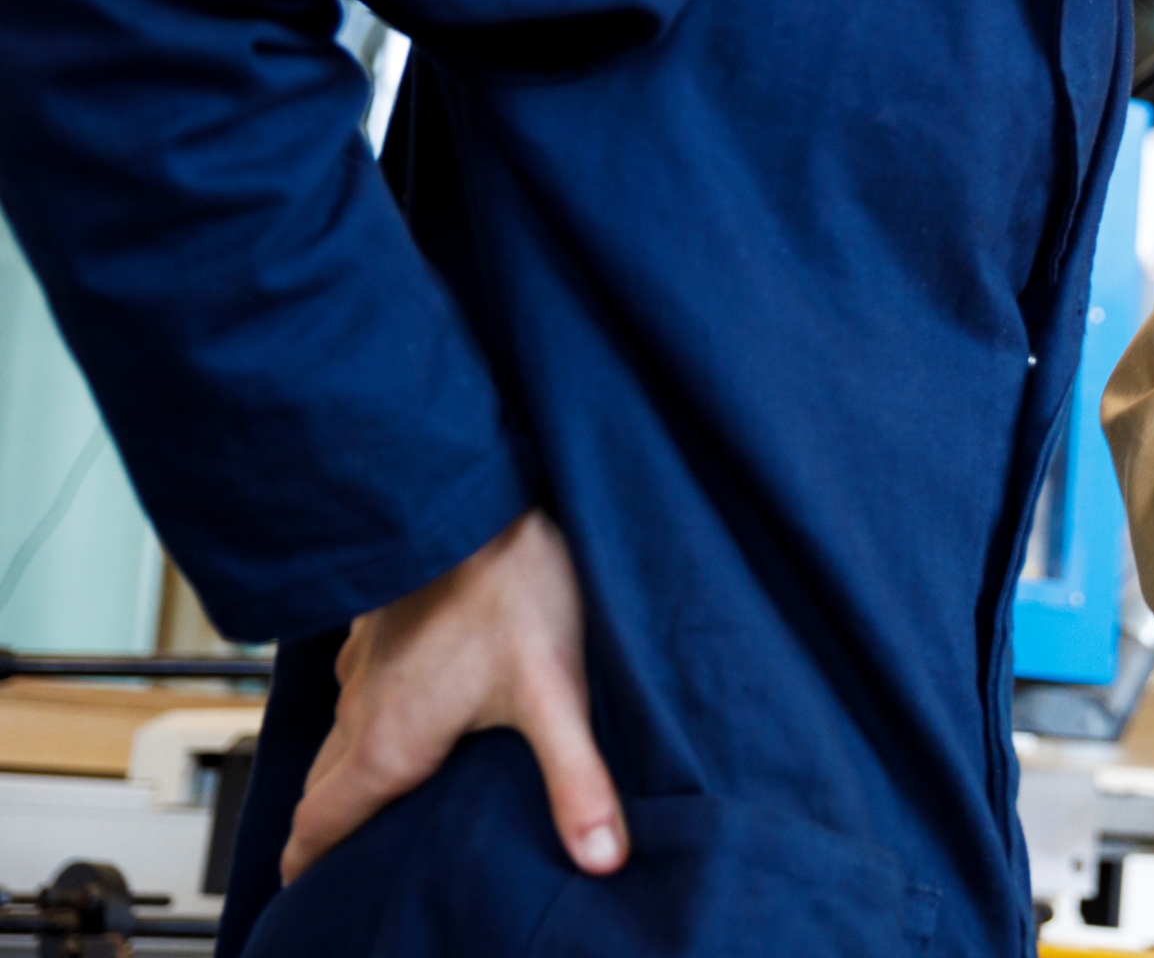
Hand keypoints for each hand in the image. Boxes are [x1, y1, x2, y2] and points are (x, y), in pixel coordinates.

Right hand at [283, 509, 626, 883]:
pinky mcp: (378, 625)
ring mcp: (364, 665)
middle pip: (324, 790)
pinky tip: (407, 706)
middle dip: (328, 831)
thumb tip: (601, 857)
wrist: (474, 497)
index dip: (309, 870)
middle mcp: (360, 710)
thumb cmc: (513, 587)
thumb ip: (575, 780)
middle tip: (344, 862)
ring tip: (380, 797)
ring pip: (339, 735)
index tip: (308, 898)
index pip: (319, 828)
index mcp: (388, 745)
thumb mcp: (554, 694)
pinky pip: (359, 685)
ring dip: (348, 771)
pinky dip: (370, 713)